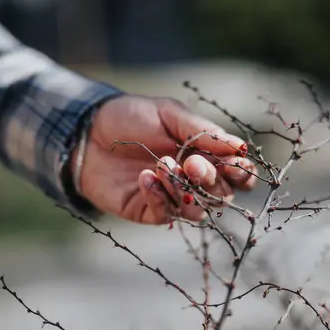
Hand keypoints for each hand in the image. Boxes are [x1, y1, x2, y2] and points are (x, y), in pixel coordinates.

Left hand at [71, 95, 257, 224]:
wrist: (88, 130)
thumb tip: (241, 147)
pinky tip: (144, 177)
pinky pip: (166, 214)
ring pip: (196, 211)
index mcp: (205, 154)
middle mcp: (194, 179)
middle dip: (210, 180)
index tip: (234, 164)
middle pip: (221, 195)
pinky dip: (159, 197)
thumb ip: (204, 132)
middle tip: (191, 163)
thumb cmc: (132, 116)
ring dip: (184, 190)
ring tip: (162, 166)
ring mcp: (172, 197)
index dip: (241, 174)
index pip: (237, 174)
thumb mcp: (170, 114)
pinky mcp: (148, 209)